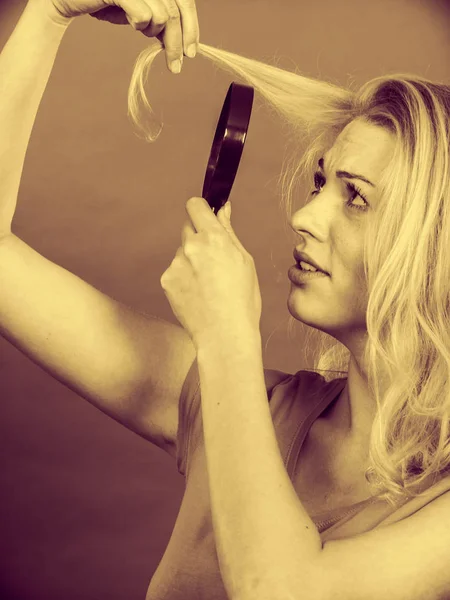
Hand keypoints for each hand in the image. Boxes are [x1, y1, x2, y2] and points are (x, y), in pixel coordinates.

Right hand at [47, 0, 199, 70]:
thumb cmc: (103, 2)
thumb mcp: (137, 12)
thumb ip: (159, 20)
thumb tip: (182, 40)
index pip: (184, 1)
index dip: (191, 27)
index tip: (190, 52)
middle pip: (177, 11)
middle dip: (179, 42)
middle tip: (177, 66)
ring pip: (164, 16)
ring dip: (154, 32)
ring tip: (140, 31)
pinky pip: (144, 15)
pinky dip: (140, 24)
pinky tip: (131, 23)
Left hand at [160, 198, 262, 348]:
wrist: (224, 334)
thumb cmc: (241, 301)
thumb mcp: (244, 261)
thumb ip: (229, 232)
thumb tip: (223, 210)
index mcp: (214, 238)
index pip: (195, 205)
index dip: (201, 209)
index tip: (206, 216)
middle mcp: (191, 247)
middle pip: (188, 228)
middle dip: (199, 238)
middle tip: (214, 261)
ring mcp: (176, 264)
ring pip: (182, 252)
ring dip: (191, 261)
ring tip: (208, 285)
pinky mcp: (166, 280)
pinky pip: (175, 271)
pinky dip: (184, 278)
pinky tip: (198, 294)